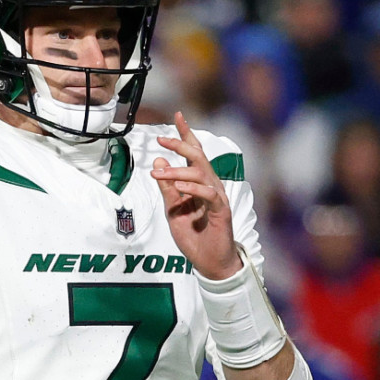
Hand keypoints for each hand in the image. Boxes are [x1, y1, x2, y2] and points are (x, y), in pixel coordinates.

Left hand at [150, 112, 243, 279]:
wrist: (209, 263)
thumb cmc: (194, 236)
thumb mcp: (173, 210)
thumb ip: (167, 188)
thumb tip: (158, 162)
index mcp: (200, 184)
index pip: (194, 154)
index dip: (187, 134)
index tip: (178, 116)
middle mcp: (211, 186)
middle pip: (198, 157)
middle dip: (180, 144)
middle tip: (161, 139)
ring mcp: (217, 198)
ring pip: (201, 173)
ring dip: (178, 171)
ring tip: (159, 174)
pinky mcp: (221, 212)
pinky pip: (209, 194)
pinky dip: (193, 188)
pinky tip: (179, 187)